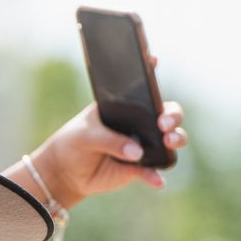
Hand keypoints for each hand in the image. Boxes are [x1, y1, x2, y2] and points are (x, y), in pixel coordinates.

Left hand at [29, 69, 186, 207]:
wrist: (66, 173)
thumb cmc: (74, 143)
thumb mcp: (86, 136)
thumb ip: (109, 140)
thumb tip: (137, 151)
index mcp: (125, 107)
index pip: (142, 87)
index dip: (150, 71)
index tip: (153, 59)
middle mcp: (140, 123)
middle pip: (168, 114)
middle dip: (173, 116)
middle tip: (163, 123)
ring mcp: (143, 145)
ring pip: (170, 141)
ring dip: (175, 140)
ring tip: (168, 143)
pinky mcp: (140, 168)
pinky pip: (154, 171)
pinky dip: (156, 176)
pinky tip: (156, 181)